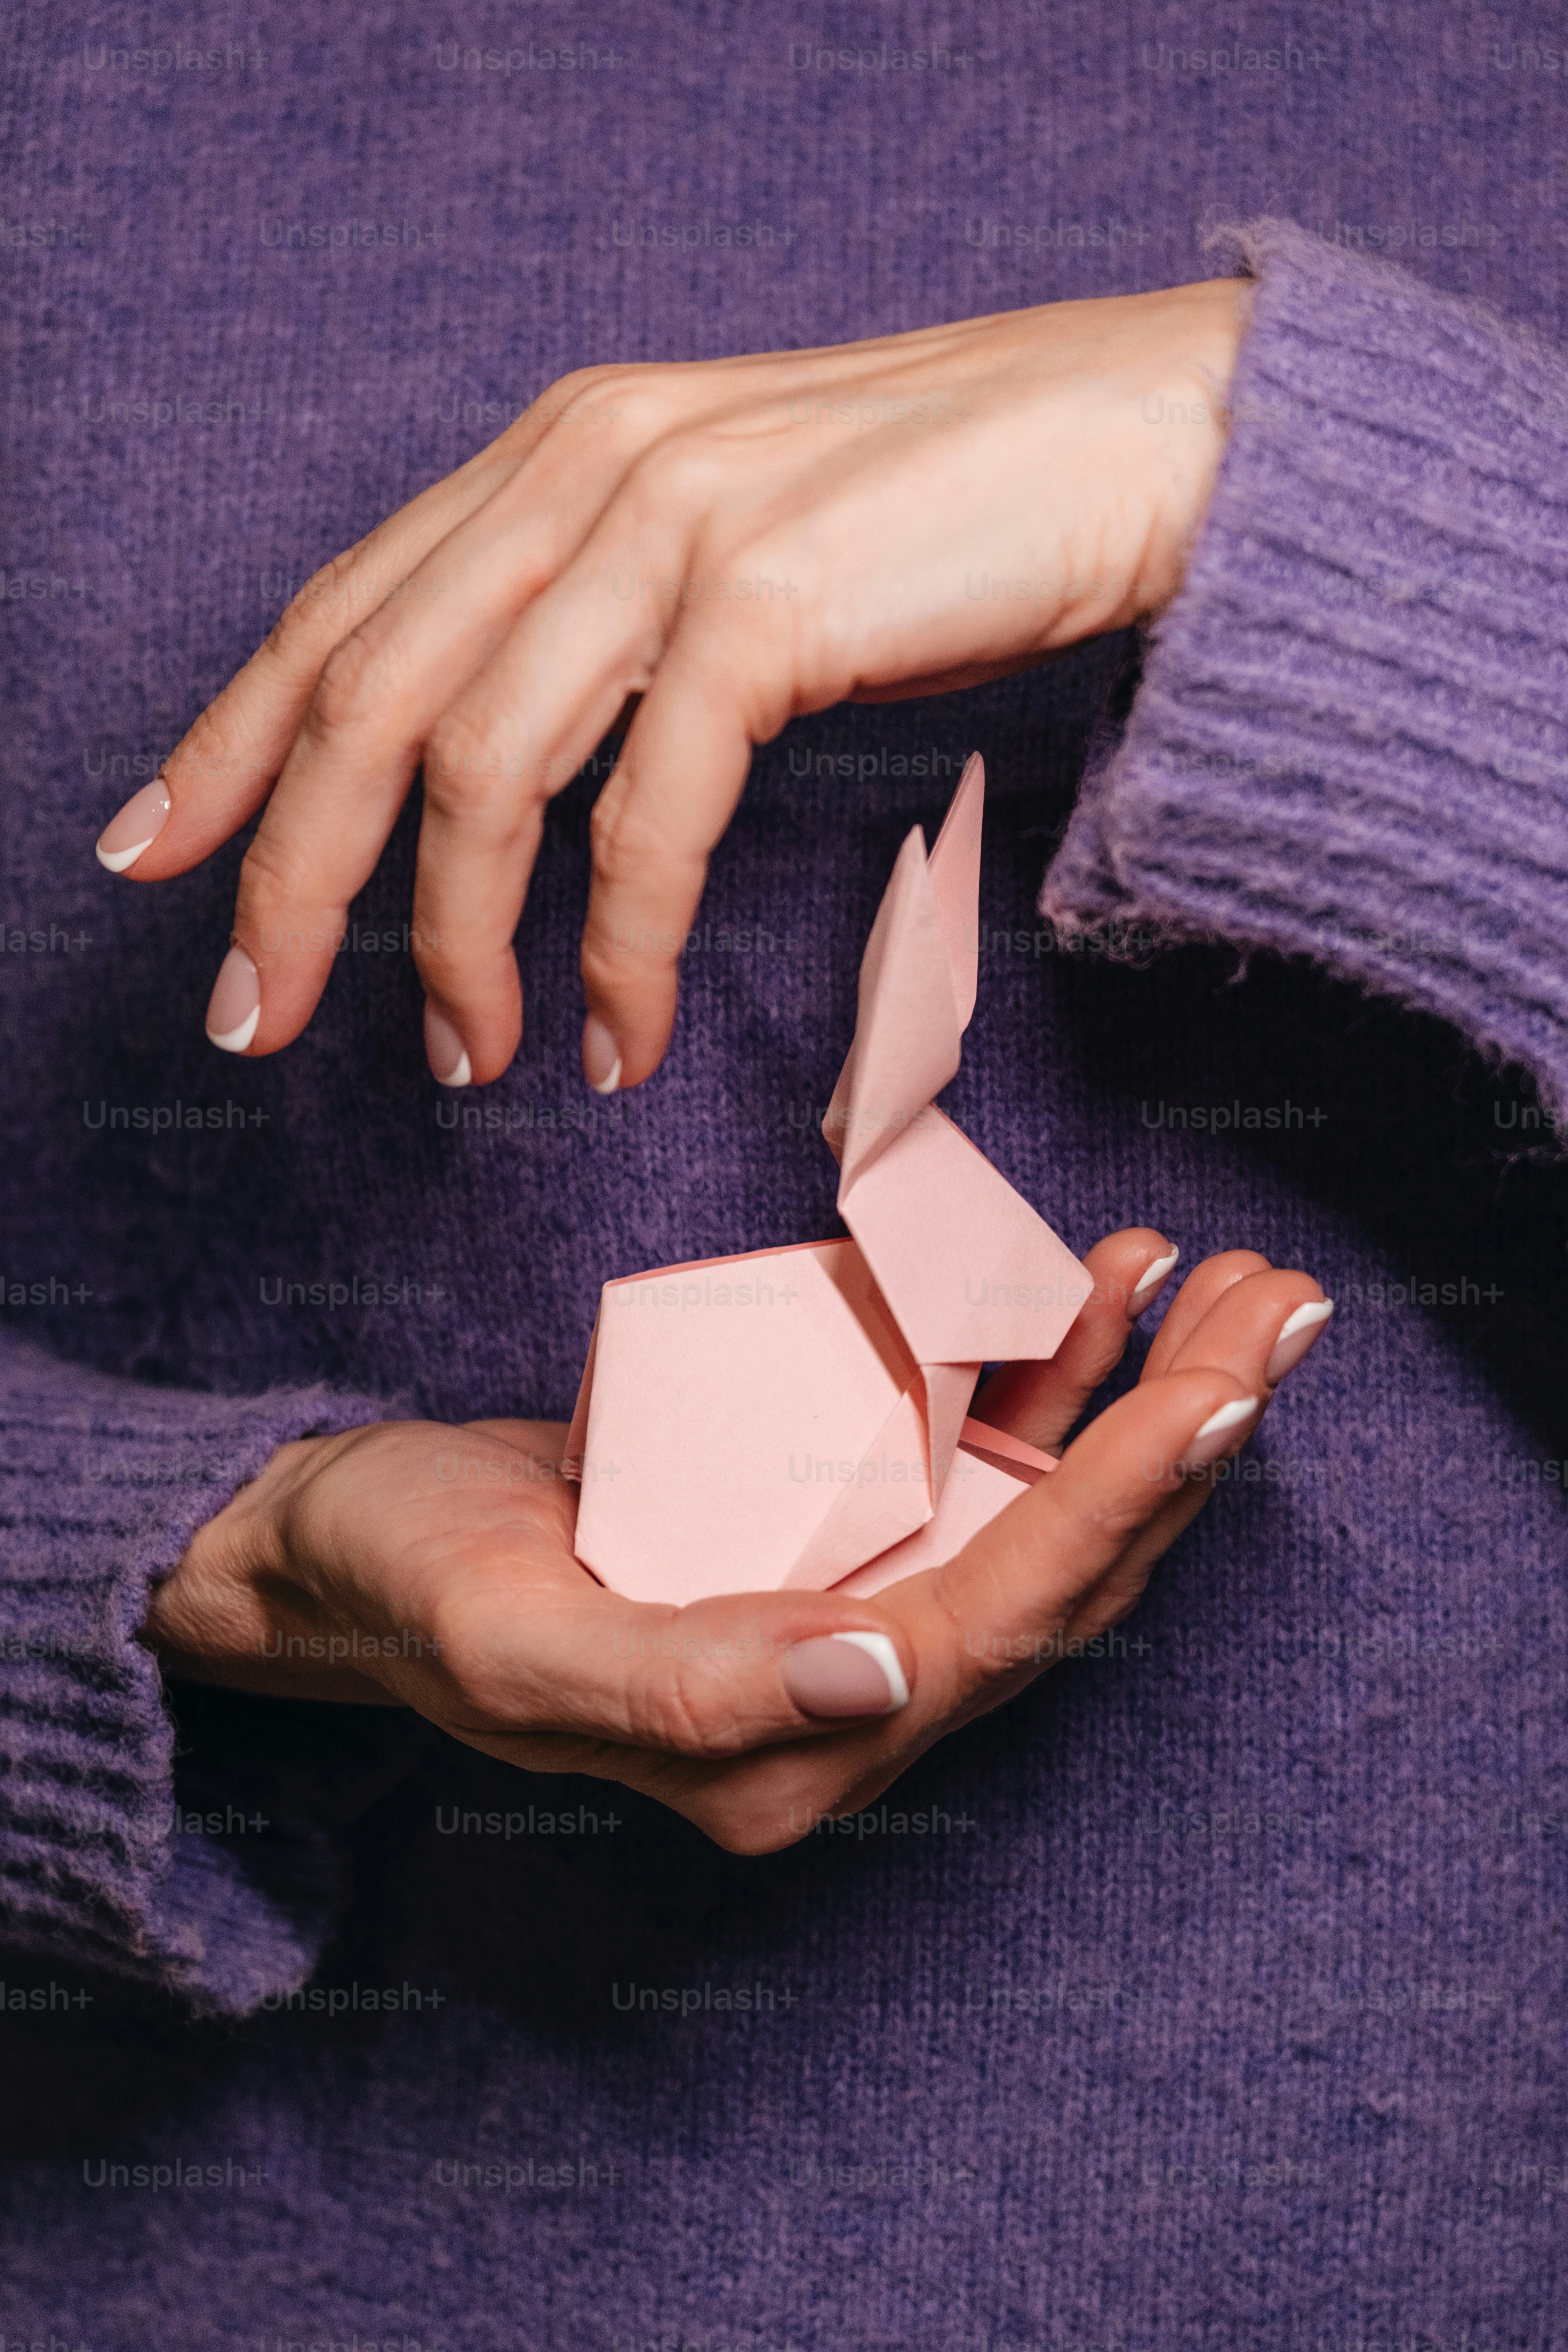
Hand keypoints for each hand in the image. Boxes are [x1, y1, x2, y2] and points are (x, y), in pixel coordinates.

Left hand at [97, 281, 1246, 1091]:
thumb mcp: (722, 556)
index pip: (341, 608)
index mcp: (560, 450)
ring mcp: (678, 526)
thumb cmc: (940, 517)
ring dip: (453, 944)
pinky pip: (647, 815)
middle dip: (293, 876)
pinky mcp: (772, 602)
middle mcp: (590, 465)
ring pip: (482, 766)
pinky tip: (615, 1037)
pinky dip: (613, 948)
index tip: (153, 855)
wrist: (1140, 439)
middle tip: (255, 1018)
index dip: (228, 740)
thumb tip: (503, 777)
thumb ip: (599, 627)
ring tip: (468, 1063)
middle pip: (367, 695)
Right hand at [140, 1232, 1330, 1851]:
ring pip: (1047, 1501)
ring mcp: (853, 1596)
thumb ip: (692, 1688)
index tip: (1223, 1394)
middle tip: (1281, 1306)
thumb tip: (884, 1673)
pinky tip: (1094, 1280)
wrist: (347, 1542)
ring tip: (1230, 1277)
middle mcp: (852, 1688)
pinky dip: (1044, 1363)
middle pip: (1068, 1564)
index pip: (1008, 1620)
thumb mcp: (513, 1639)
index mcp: (792, 1749)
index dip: (1126, 1506)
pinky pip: (970, 1451)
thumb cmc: (409, 1586)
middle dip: (1186, 1435)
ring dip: (1146, 1389)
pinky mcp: (829, 1524)